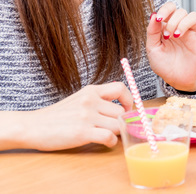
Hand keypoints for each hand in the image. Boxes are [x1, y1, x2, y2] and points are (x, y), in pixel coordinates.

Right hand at [14, 83, 132, 150]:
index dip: (129, 99)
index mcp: (91, 90)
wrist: (32, 126)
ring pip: (118, 125)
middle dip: (122, 122)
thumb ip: (98, 100)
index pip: (120, 88)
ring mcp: (86, 116)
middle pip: (122, 111)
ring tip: (110, 136)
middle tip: (117, 128)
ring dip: (117, 133)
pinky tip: (105, 142)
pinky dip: (111, 142)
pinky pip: (109, 137)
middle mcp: (90, 100)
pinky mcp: (82, 132)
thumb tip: (122, 108)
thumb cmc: (57, 116)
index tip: (127, 109)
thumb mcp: (78, 99)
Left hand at [146, 2, 195, 91]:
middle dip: (172, 21)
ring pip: (194, 16)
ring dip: (184, 23)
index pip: (170, 8)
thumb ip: (152, 32)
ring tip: (177, 36)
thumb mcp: (152, 49)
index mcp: (168, 26)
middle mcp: (180, 27)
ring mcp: (192, 34)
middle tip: (168, 36)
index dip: (165, 9)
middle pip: (181, 11)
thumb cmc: (163, 64)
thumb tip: (153, 15)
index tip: (159, 18)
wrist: (175, 79)